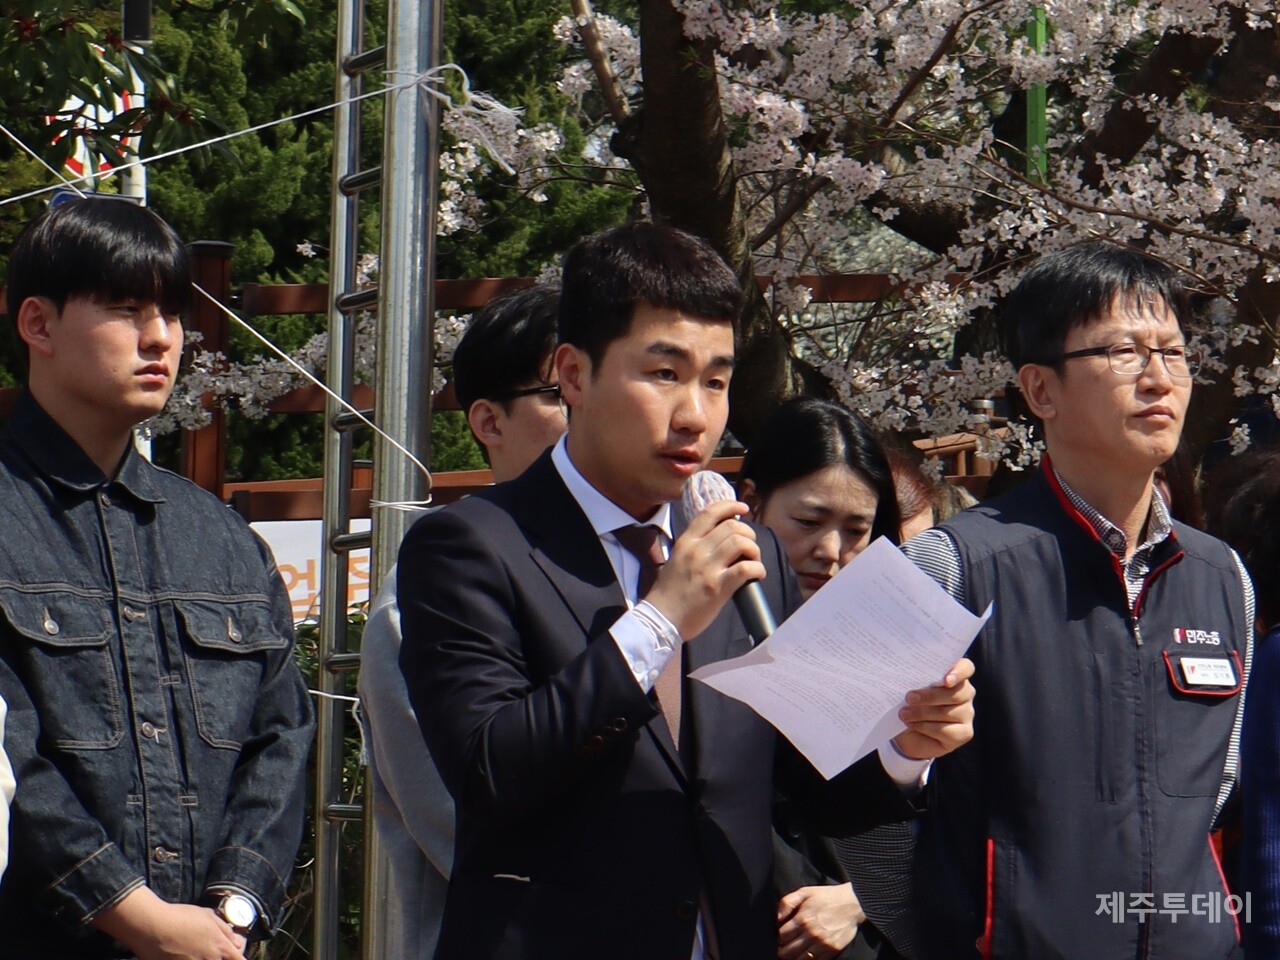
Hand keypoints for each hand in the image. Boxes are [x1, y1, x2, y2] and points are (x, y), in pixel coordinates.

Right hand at [92, 886, 246, 959]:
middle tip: (212, 952)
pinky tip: (183, 955)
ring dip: (205, 959)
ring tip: (194, 952)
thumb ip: (225, 930)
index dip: (239, 959)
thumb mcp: (208, 916)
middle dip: (221, 958)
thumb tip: (237, 943)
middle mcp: (209, 959)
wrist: (152, 926)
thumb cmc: (180, 917)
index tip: (236, 957)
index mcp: (219, 946)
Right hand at [645, 499, 764, 639]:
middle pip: (732, 526)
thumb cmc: (669, 593)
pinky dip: (758, 569)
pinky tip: (757, 575)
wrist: (661, 619)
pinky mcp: (717, 587)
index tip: (742, 509)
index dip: (731, 506)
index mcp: (686, 542)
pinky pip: (746, 568)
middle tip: (749, 548)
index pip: (710, 512)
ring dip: (754, 550)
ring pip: (741, 543)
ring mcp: (707, 568)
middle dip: (748, 534)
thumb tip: (719, 539)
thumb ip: (695, 547)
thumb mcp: (676, 560)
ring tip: (753, 560)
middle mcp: (696, 550)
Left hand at [777, 882, 862, 958]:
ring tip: (795, 952)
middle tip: (785, 946)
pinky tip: (807, 954)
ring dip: (794, 957)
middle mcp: (811, 933)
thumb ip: (787, 903)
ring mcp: (822, 944)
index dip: (779, 937)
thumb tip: (777, 918)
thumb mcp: (804, 892)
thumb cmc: (827, 897)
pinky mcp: (832, 950)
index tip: (782, 936)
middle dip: (783, 950)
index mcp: (802, 919)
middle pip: (787, 952)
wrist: (853, 903)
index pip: (781, 937)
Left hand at [892, 657, 975, 759]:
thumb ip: (912, 679)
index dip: (959, 672)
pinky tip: (912, 724)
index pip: (966, 668)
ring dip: (923, 713)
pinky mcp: (964, 733)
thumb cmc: (908, 704)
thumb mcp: (907, 688)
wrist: (905, 732)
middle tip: (909, 698)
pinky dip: (926, 727)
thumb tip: (904, 673)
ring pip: (949, 713)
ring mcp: (967, 714)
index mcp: (954, 676)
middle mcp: (965, 694)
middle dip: (930, 696)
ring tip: (904, 714)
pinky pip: (947, 731)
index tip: (946, 680)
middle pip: (956, 693)